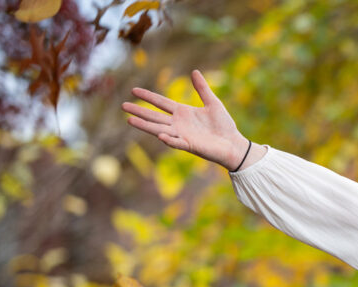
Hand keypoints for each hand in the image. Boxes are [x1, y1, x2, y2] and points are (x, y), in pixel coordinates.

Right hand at [122, 70, 249, 170]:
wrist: (234, 144)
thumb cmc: (224, 125)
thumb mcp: (213, 103)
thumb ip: (202, 89)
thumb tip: (195, 71)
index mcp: (183, 113)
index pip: (161, 102)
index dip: (148, 96)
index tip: (133, 90)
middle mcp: (179, 124)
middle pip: (155, 116)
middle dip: (139, 111)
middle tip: (123, 106)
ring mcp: (183, 135)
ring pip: (159, 129)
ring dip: (145, 125)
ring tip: (130, 120)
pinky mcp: (191, 145)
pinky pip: (177, 143)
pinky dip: (169, 140)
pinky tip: (160, 135)